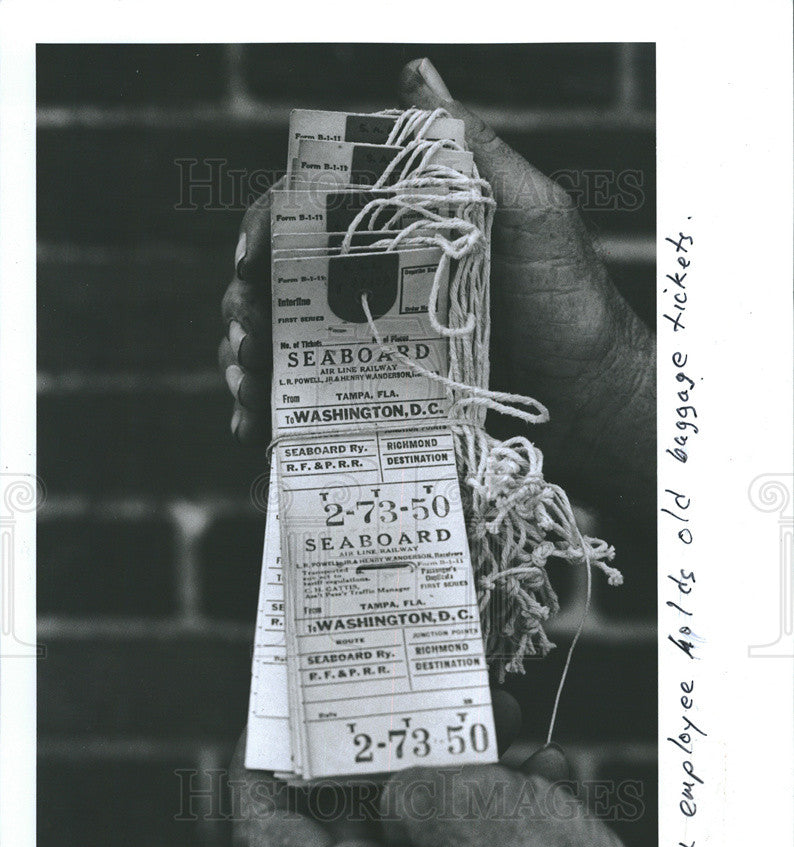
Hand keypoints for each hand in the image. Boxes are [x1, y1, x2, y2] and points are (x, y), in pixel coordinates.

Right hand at [218, 60, 653, 514]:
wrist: (592, 394)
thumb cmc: (570, 298)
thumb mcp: (531, 212)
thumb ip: (473, 153)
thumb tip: (415, 74)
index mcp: (402, 227)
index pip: (312, 213)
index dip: (266, 230)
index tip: (247, 263)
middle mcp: (379, 278)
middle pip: (284, 280)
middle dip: (246, 305)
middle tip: (245, 339)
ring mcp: (376, 337)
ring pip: (288, 338)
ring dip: (249, 357)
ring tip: (247, 387)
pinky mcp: (382, 391)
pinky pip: (315, 395)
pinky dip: (277, 407)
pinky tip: (256, 424)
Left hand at [229, 732, 657, 846]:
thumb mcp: (467, 813)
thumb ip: (404, 783)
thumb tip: (390, 776)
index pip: (265, 834)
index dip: (256, 767)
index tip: (272, 710)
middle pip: (343, 807)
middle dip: (375, 738)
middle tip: (388, 682)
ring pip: (412, 805)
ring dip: (450, 753)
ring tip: (496, 712)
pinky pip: (462, 822)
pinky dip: (492, 785)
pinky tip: (537, 763)